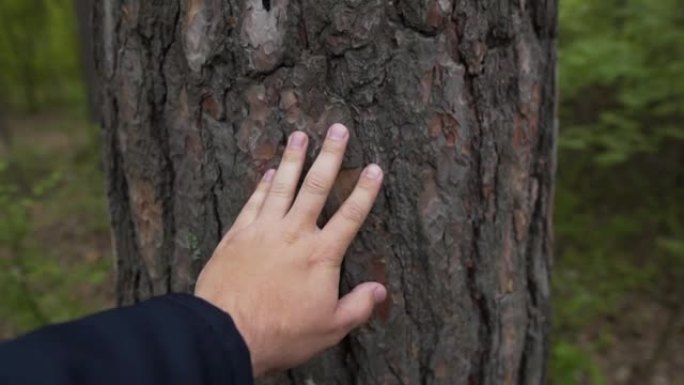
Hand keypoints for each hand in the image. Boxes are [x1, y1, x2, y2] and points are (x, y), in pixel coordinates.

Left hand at [194, 123, 386, 375]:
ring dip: (293, 159)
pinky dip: (263, 185)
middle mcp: (294, 234)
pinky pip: (254, 202)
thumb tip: (380, 291)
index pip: (350, 216)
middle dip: (330, 156)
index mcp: (321, 255)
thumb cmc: (281, 332)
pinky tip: (270, 171)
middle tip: (338, 129)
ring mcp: (264, 231)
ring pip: (283, 186)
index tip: (374, 167)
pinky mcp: (238, 235)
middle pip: (316, 188)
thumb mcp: (329, 328)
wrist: (227, 332)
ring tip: (300, 135)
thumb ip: (357, 307)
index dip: (365, 191)